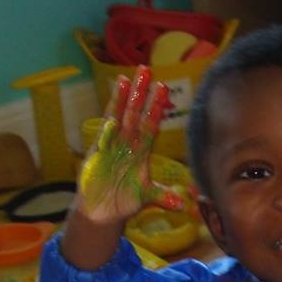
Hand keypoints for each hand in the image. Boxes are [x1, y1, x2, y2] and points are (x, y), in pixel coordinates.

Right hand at [77, 66, 186, 222]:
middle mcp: (127, 144)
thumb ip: (164, 197)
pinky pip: (103, 140)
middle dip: (140, 93)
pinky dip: (107, 131)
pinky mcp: (98, 155)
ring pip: (117, 118)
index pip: (150, 124)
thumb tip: (183, 205)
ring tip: (125, 80)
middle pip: (135, 114)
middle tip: (146, 70)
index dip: (156, 107)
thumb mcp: (147, 197)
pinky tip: (112, 119)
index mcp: (140, 151)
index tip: (163, 88)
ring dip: (121, 100)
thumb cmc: (124, 200)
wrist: (102, 212)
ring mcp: (111, 147)